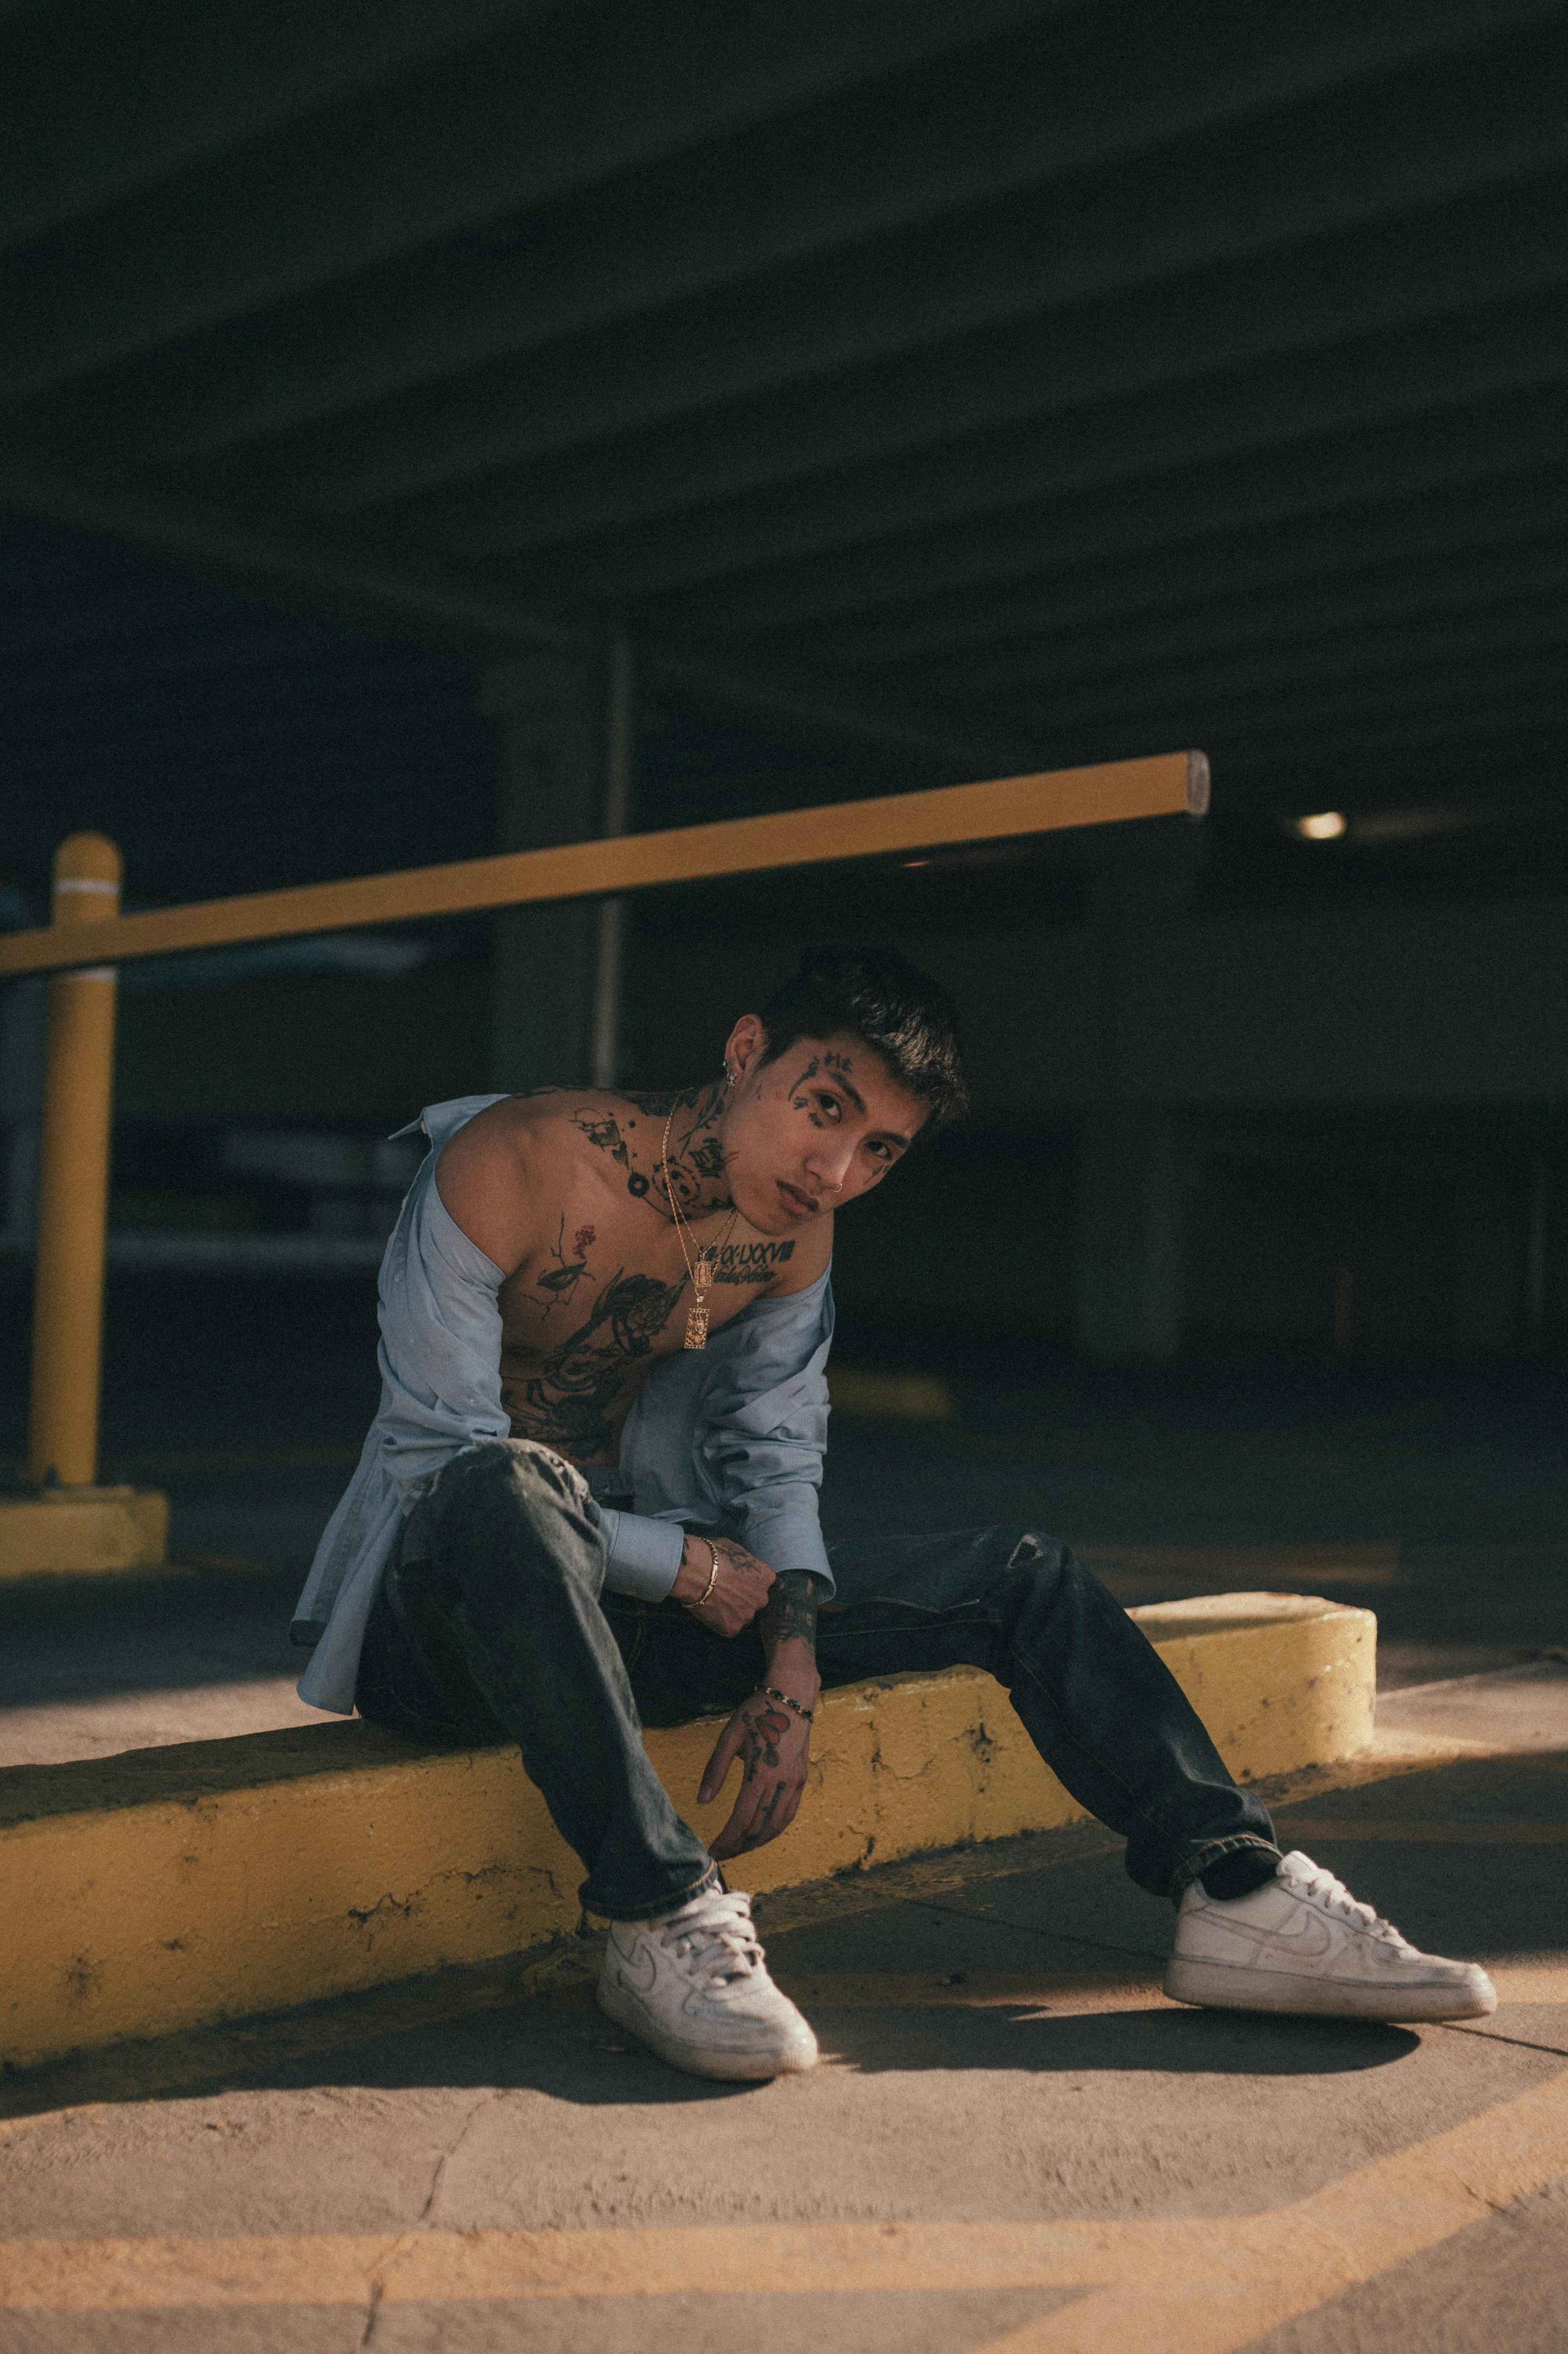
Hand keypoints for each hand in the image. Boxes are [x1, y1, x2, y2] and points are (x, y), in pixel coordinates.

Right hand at [670, 1534, 773, 1636]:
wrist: (694, 1572)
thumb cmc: (712, 1556)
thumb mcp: (736, 1549)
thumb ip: (747, 1562)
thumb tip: (744, 1565)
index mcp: (766, 1577)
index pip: (763, 1583)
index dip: (748, 1582)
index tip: (736, 1580)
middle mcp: (762, 1598)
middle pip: (755, 1602)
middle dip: (743, 1599)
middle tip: (725, 1592)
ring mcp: (747, 1615)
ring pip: (742, 1616)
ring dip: (732, 1611)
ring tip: (715, 1601)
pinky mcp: (733, 1628)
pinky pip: (729, 1627)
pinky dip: (720, 1622)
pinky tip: (710, 1611)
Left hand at [699, 1688, 811, 1858]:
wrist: (792, 1696)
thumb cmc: (757, 1713)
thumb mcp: (730, 1736)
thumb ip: (715, 1769)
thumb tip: (702, 1800)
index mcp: (761, 1773)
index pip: (742, 1819)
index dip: (727, 1840)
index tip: (713, 1851)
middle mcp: (781, 1782)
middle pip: (759, 1828)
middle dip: (739, 1846)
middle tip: (722, 1853)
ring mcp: (794, 1782)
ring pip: (776, 1825)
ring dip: (757, 1842)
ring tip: (739, 1847)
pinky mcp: (801, 1779)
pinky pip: (789, 1813)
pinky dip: (775, 1829)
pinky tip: (762, 1833)